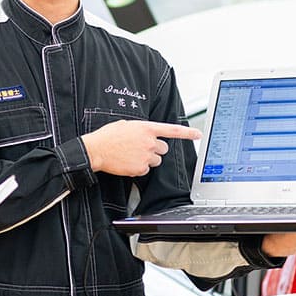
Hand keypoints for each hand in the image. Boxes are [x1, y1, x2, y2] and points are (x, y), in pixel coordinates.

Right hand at [81, 120, 201, 176]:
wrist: (97, 149)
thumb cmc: (108, 136)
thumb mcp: (127, 125)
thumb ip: (142, 129)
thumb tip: (147, 134)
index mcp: (147, 128)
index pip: (172, 130)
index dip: (188, 133)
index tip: (199, 134)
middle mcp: (149, 142)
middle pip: (164, 149)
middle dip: (155, 149)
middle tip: (141, 148)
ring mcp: (146, 156)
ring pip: (156, 161)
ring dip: (148, 159)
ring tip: (132, 155)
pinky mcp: (140, 168)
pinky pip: (146, 170)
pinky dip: (139, 168)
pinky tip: (128, 162)